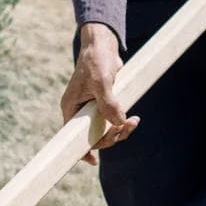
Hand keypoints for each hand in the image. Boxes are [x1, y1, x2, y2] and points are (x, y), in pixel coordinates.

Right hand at [61, 23, 138, 165]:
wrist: (103, 44)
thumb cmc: (96, 60)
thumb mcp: (101, 82)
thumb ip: (108, 103)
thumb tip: (118, 123)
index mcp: (71, 108)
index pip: (72, 136)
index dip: (82, 149)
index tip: (93, 160)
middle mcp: (80, 111)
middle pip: (93, 135)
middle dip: (111, 136)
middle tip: (127, 127)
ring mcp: (92, 108)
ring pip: (105, 129)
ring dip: (120, 129)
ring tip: (134, 120)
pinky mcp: (104, 103)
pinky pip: (112, 120)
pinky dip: (122, 121)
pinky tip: (132, 119)